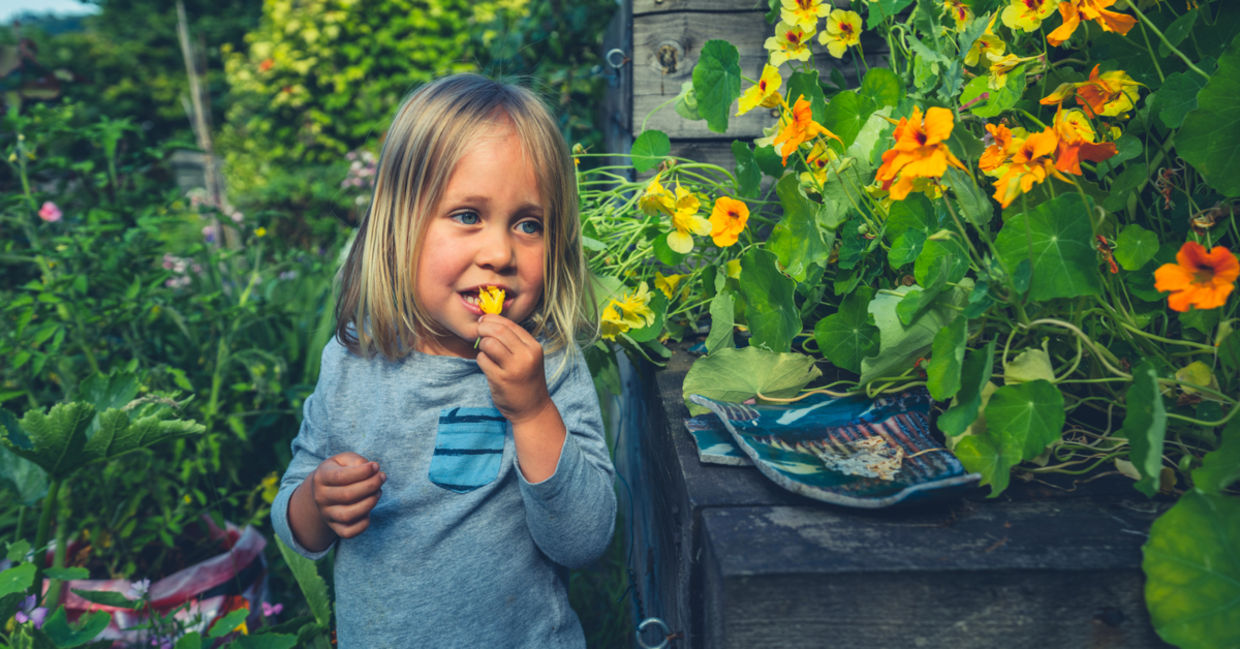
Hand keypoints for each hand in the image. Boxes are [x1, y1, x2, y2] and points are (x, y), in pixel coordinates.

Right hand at [307, 452, 385, 538]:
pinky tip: (369, 511)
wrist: (324, 491)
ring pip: (347, 515)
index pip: (340, 476)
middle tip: (382, 477)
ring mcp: (327, 514)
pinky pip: (348, 532)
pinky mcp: (335, 527)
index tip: (376, 466)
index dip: (362, 472)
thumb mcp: (344, 460)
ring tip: (378, 492)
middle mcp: (321, 497)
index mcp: (321, 477)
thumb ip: (356, 461)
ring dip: (369, 504)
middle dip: (370, 486)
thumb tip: (372, 469)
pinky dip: (363, 524)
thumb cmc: (340, 471)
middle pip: (346, 495)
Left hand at [475, 315, 565, 481]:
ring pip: (489, 344)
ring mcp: (514, 368)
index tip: (484, 321)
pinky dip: (481, 359)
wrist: (533, 409)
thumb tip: (489, 322)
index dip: (493, 319)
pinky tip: (487, 365)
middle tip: (478, 331)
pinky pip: (483, 360)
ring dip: (482, 345)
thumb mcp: (529, 357)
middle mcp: (526, 356)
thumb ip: (514, 341)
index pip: (510, 325)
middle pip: (498, 331)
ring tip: (485, 351)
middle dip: (484, 328)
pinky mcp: (501, 379)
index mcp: (534, 347)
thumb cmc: (527, 380)